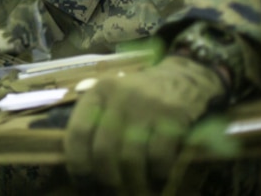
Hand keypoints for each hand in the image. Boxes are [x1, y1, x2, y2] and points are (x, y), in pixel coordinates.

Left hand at [64, 55, 226, 193]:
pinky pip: (160, 155)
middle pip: (104, 149)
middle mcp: (118, 97)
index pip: (77, 132)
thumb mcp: (112, 97)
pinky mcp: (173, 115)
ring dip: (133, 180)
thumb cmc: (140, 94)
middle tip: (112, 189)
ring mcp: (146, 105)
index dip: (77, 161)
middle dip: (107, 177)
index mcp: (98, 93)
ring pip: (131, 157)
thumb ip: (96, 121)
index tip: (82, 180)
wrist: (183, 75)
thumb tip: (85, 164)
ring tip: (136, 189)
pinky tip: (159, 177)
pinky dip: (158, 173)